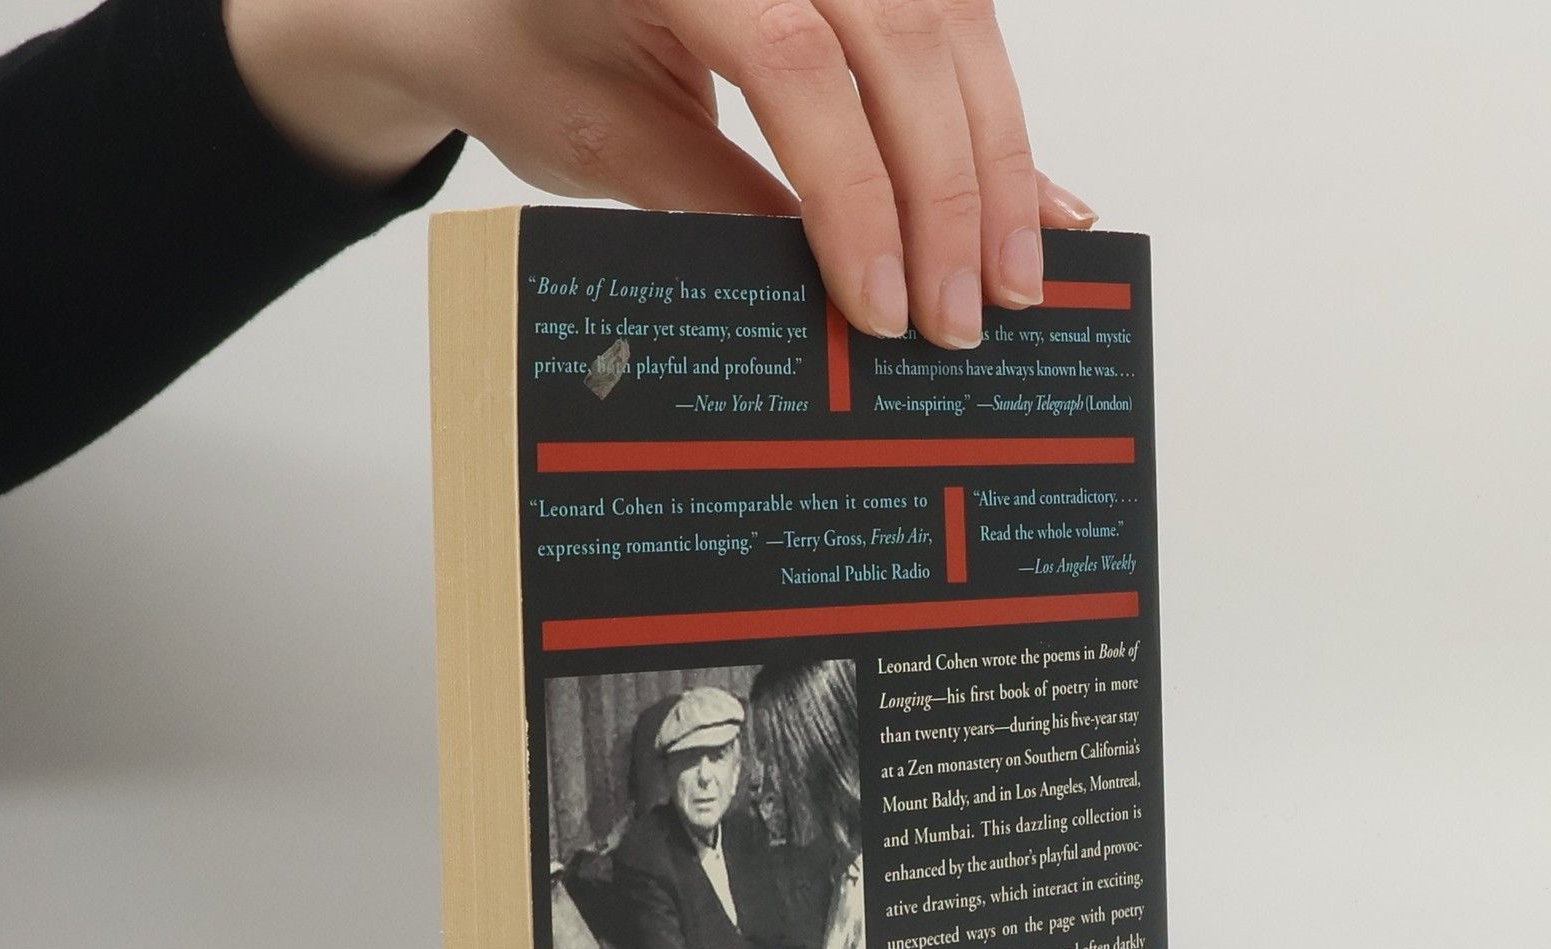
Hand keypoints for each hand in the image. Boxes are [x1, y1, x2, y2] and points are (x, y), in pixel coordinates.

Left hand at [224, 0, 1098, 347]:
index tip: (883, 307)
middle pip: (901, 34)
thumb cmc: (521, 43)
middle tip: (969, 316)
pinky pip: (951, 17)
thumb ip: (715, 203)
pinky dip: (992, 114)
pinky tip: (1029, 195)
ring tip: (1019, 275)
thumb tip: (837, 287)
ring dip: (995, 157)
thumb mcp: (597, 140)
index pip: (794, 63)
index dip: (856, 196)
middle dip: (948, 191)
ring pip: (951, 20)